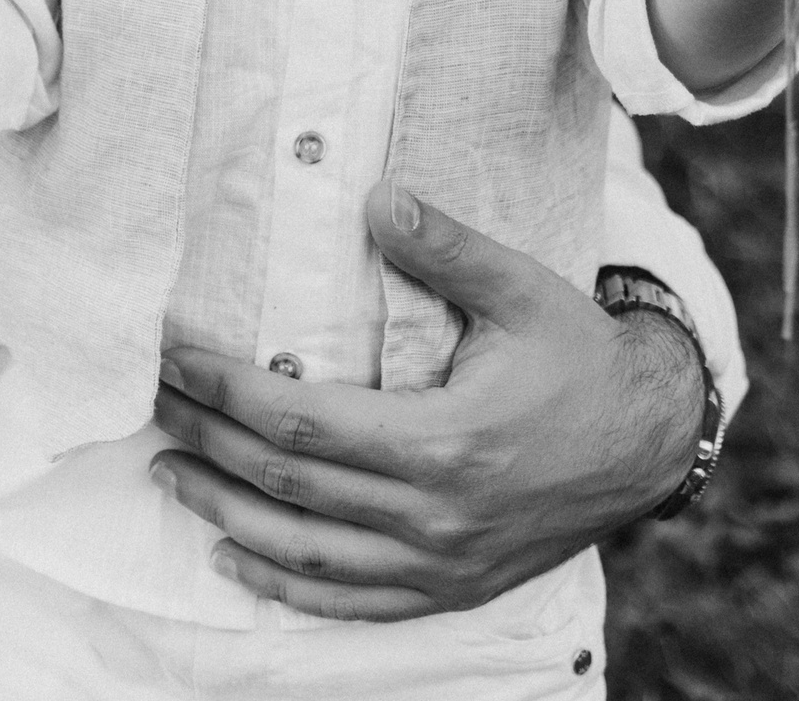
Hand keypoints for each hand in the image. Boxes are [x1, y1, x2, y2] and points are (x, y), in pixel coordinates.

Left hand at [149, 185, 702, 621]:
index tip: (172, 357)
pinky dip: (283, 587)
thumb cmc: (579, 358)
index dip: (224, 388)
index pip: (299, 420)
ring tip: (167, 474)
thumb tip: (377, 196)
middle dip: (205, 440)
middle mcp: (434, 515)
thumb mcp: (524, 291)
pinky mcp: (449, 589)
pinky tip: (232, 562)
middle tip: (148, 404)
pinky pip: (350, 602)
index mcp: (444, 443)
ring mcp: (439, 564)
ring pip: (304, 552)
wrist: (650, 442)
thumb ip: (447, 247)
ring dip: (224, 515)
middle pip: (286, 483)